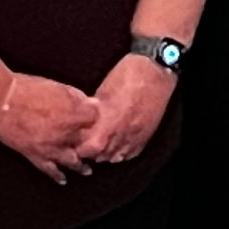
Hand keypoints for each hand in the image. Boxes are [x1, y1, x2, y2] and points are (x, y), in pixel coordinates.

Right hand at [0, 71, 102, 177]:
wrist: (0, 100)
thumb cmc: (27, 89)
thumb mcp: (57, 86)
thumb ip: (75, 96)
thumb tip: (88, 102)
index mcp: (73, 113)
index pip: (95, 119)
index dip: (97, 117)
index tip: (96, 118)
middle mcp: (66, 133)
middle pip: (88, 143)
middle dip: (93, 144)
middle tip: (96, 146)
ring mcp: (51, 146)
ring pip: (73, 161)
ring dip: (81, 166)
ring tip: (88, 170)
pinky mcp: (35, 155)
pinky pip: (49, 169)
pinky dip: (57, 176)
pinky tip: (63, 180)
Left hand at [78, 53, 178, 168]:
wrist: (154, 70)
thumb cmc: (127, 76)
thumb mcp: (101, 93)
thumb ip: (93, 113)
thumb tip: (84, 122)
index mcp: (105, 127)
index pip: (84, 150)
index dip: (77, 146)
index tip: (74, 140)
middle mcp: (119, 137)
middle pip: (98, 156)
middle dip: (90, 151)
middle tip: (86, 141)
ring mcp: (134, 139)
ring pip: (114, 158)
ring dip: (105, 153)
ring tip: (101, 142)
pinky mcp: (145, 137)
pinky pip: (130, 153)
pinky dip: (121, 151)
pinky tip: (117, 142)